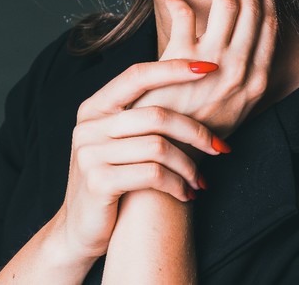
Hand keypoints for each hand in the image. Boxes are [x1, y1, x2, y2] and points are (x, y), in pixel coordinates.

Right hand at [56, 59, 228, 260]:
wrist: (78, 231)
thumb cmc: (111, 178)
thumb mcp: (117, 141)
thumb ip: (140, 116)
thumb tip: (194, 89)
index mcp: (94, 107)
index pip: (137, 75)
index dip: (174, 69)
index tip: (209, 68)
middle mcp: (89, 125)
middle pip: (155, 115)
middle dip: (195, 132)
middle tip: (220, 147)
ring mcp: (90, 153)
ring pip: (158, 147)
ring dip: (189, 165)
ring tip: (200, 179)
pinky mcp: (98, 182)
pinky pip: (153, 174)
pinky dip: (177, 184)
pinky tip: (186, 194)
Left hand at [132, 0, 277, 139]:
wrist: (171, 154)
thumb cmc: (201, 126)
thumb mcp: (234, 103)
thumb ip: (241, 69)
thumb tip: (240, 34)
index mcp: (258, 79)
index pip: (269, 25)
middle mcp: (242, 71)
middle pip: (252, 9)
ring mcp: (214, 65)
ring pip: (227, 6)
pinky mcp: (183, 62)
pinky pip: (187, 18)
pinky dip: (182, 3)